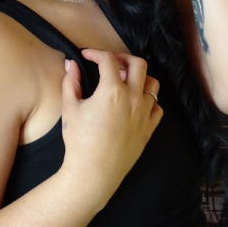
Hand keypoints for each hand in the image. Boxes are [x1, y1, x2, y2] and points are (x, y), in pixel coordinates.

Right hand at [60, 48, 162, 202]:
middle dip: (124, 57)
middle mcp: (133, 98)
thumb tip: (70, 64)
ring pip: (153, 84)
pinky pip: (157, 107)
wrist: (93, 173)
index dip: (96, 53)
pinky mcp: (149, 129)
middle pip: (138, 64)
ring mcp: (144, 114)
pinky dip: (148, 100)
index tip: (86, 55)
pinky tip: (134, 103)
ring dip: (140, 77)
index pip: (108, 60)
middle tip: (110, 63)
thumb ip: (70, 82)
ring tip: (125, 81)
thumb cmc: (79, 141)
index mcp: (112, 91)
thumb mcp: (70, 108)